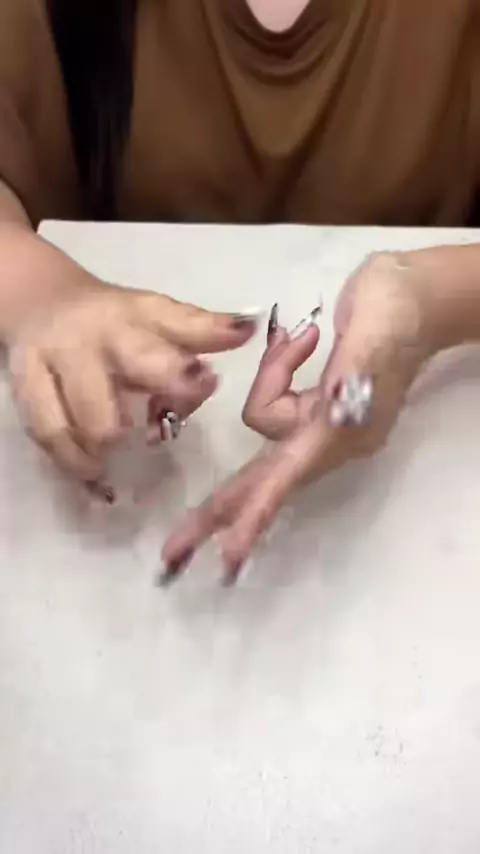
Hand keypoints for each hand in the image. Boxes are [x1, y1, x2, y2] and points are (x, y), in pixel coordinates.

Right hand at [6, 249, 257, 497]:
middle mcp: (87, 340)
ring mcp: (49, 362)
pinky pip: (47, 435)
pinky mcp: (24, 386)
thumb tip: (248, 330)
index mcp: (129, 318)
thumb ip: (201, 330)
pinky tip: (94, 479)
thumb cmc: (115, 319)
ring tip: (116, 466)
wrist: (41, 300)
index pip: (158, 343)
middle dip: (131, 421)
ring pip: (73, 422)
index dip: (182, 372)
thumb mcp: (159, 315)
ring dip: (101, 449)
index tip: (206, 386)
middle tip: (154, 437)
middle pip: (104, 394)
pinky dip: (72, 463)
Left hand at [161, 252, 434, 584]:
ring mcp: (321, 422)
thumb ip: (352, 375)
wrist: (415, 295)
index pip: (289, 477)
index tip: (229, 556)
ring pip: (265, 423)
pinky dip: (276, 372)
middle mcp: (329, 438)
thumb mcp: (377, 336)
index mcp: (342, 430)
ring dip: (272, 376)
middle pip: (263, 480)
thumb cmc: (398, 311)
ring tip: (309, 336)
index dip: (257, 513)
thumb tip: (333, 411)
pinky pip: (274, 400)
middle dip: (221, 511)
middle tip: (174, 553)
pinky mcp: (313, 405)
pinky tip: (305, 341)